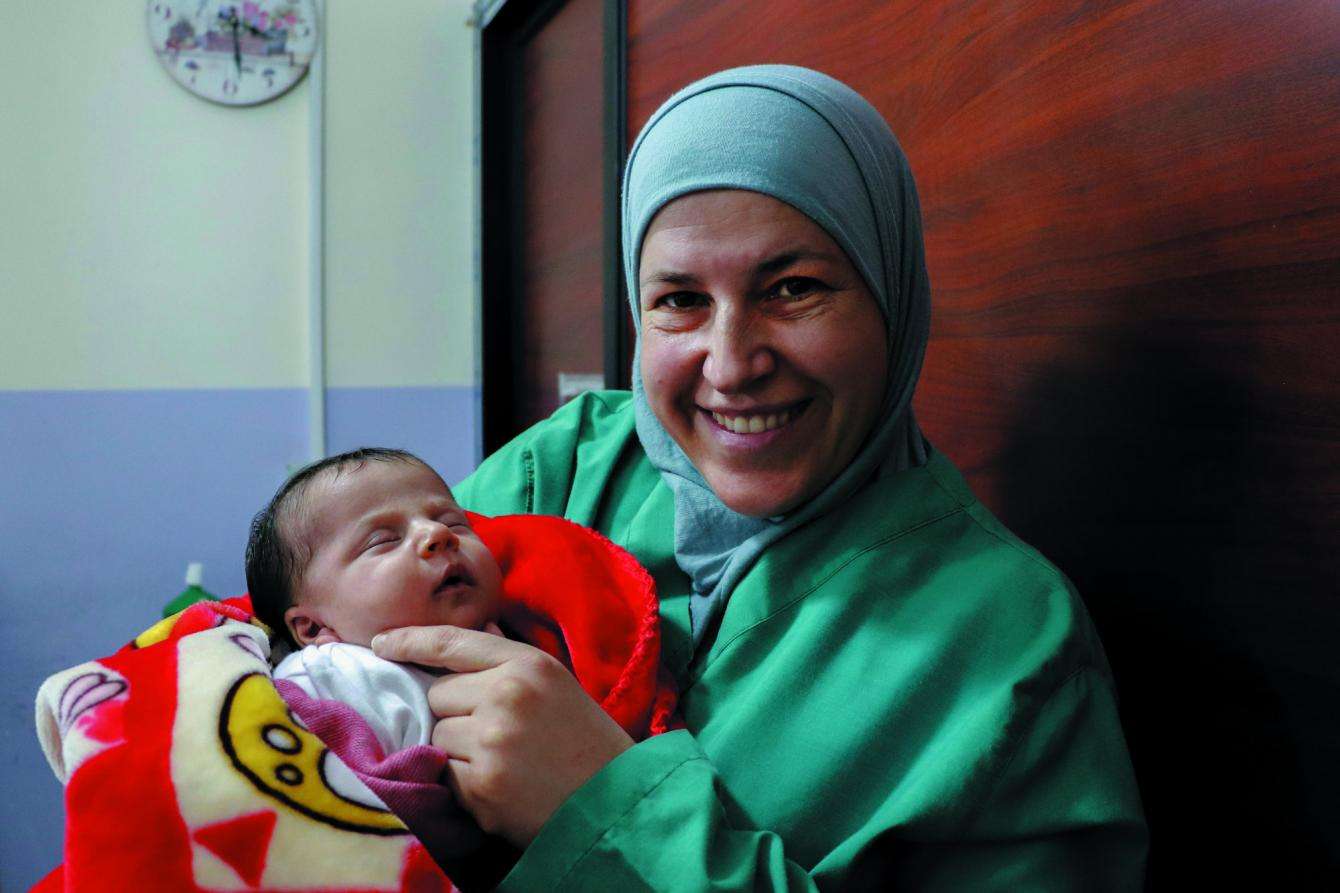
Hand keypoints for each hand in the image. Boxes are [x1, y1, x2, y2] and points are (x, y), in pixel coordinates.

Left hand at [372, 625, 633, 846]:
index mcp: (527, 664)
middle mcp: (506, 695)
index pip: (451, 642)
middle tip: (496, 733)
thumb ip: (507, 660)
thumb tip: (467, 633)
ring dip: (457, 751)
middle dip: (453, 714)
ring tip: (502, 762)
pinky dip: (464, 785)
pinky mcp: (482, 787)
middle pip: (437, 696)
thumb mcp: (554, 682)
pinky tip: (500, 787)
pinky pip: (445, 777)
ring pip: (436, 737)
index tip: (381, 644)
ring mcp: (492, 742)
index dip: (409, 640)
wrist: (615, 799)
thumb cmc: (584, 738)